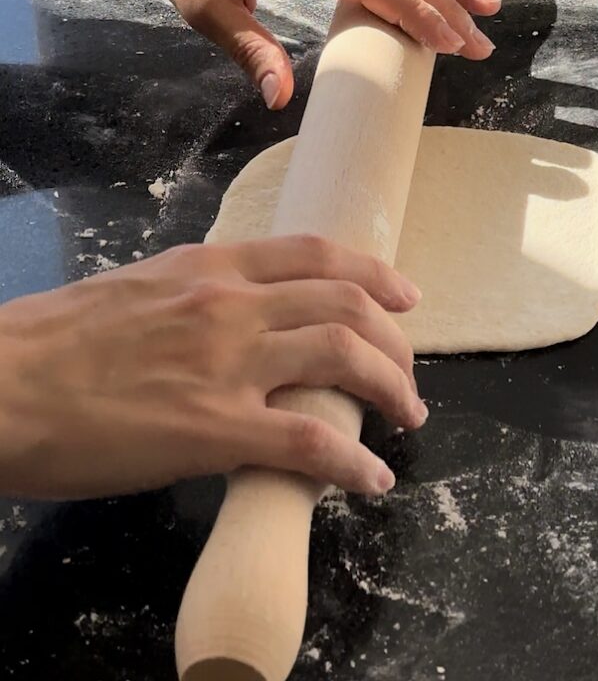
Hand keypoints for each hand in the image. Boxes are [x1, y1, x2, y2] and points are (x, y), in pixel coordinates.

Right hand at [0, 236, 426, 499]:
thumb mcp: (138, 289)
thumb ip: (198, 296)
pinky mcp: (214, 429)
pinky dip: (353, 461)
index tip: (405, 296)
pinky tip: (370, 478)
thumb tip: (240, 315)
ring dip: (392, 391)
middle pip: (347, 305)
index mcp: (210, 266)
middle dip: (395, 341)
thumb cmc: (53, 340)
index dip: (374, 273)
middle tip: (408, 373)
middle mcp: (230, 303)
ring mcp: (227, 362)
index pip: (316, 254)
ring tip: (407, 418)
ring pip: (344, 359)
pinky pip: (310, 441)